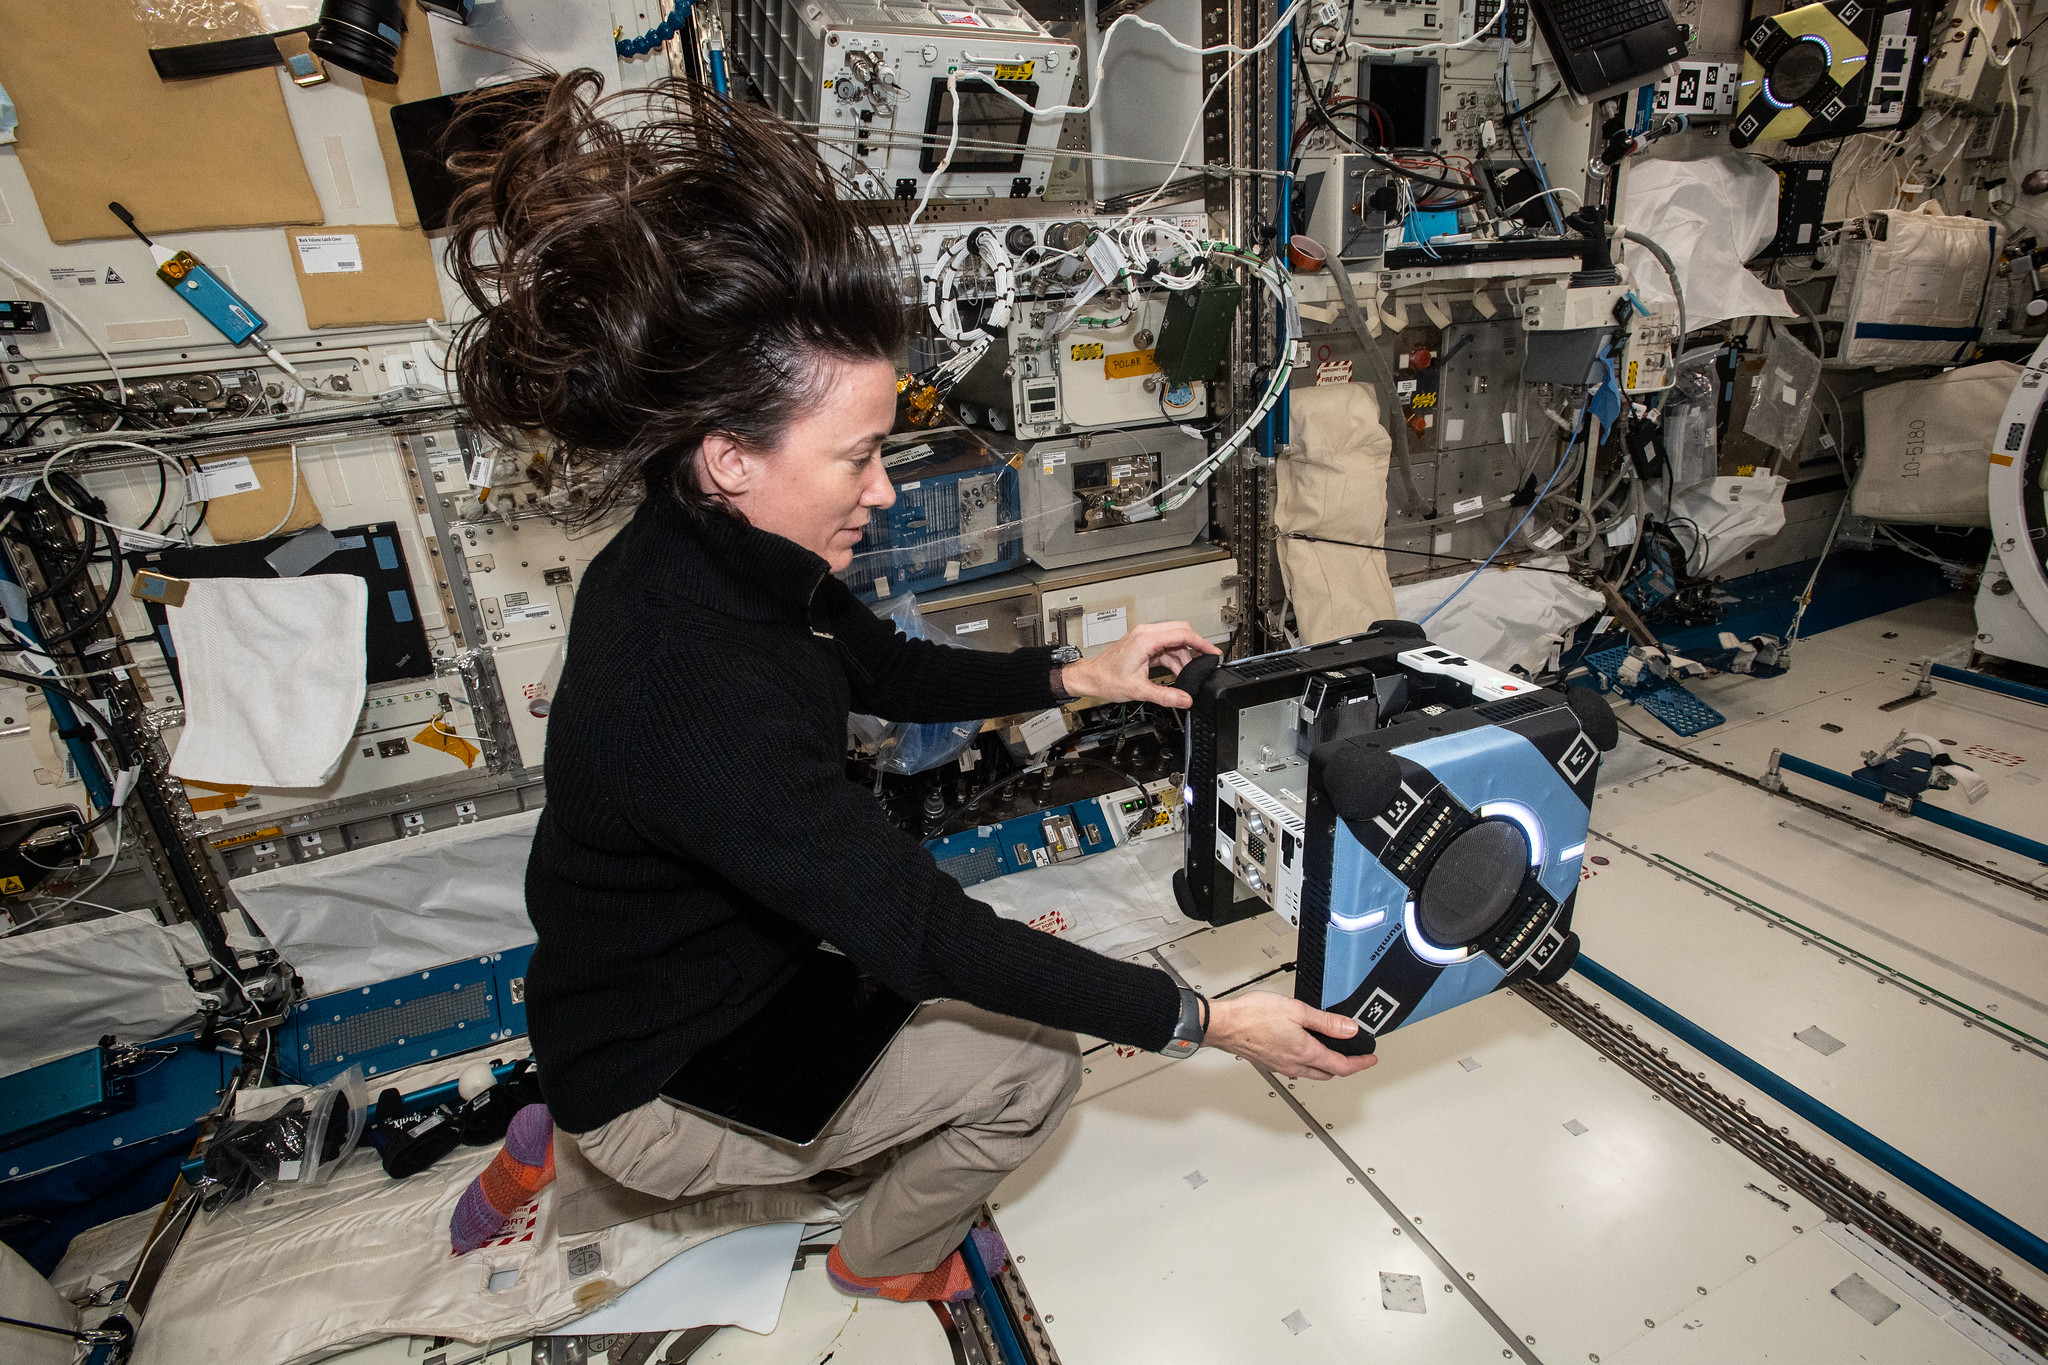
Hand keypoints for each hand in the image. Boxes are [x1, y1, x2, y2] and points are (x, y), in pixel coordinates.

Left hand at [1061, 621, 1220, 708]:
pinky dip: (1174, 659)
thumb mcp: (1139, 691)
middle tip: (1205, 662)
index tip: (1213, 652)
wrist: (1090, 677)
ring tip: (1186, 676)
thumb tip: (1185, 700)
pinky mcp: (1144, 644)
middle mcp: (1146, 633)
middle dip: (1195, 649)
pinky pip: (1165, 647)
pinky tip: (1177, 673)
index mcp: (1146, 638)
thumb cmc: (1106, 679)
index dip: (1202, 643)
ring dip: (1183, 658)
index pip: (1182, 634)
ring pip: (1174, 641)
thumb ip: (1165, 696)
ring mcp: (1145, 637)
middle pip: (1181, 632)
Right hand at [1204, 991, 1377, 1080]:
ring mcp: (1281, 1066)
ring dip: (1326, 1066)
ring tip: (1332, 1051)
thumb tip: (1349, 1029)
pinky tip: (1303, 1048)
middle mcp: (1294, 1064)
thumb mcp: (1296, 1010)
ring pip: (1312, 1073)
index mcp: (1305, 1052)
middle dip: (1344, 1066)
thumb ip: (1326, 1022)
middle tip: (1354, 1056)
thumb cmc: (1253, 1016)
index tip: (1370, 1059)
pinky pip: (1296, 1068)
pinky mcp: (1270, 1062)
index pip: (1341, 1066)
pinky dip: (1307, 1062)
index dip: (1360, 1064)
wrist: (1224, 1024)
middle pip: (1328, 1073)